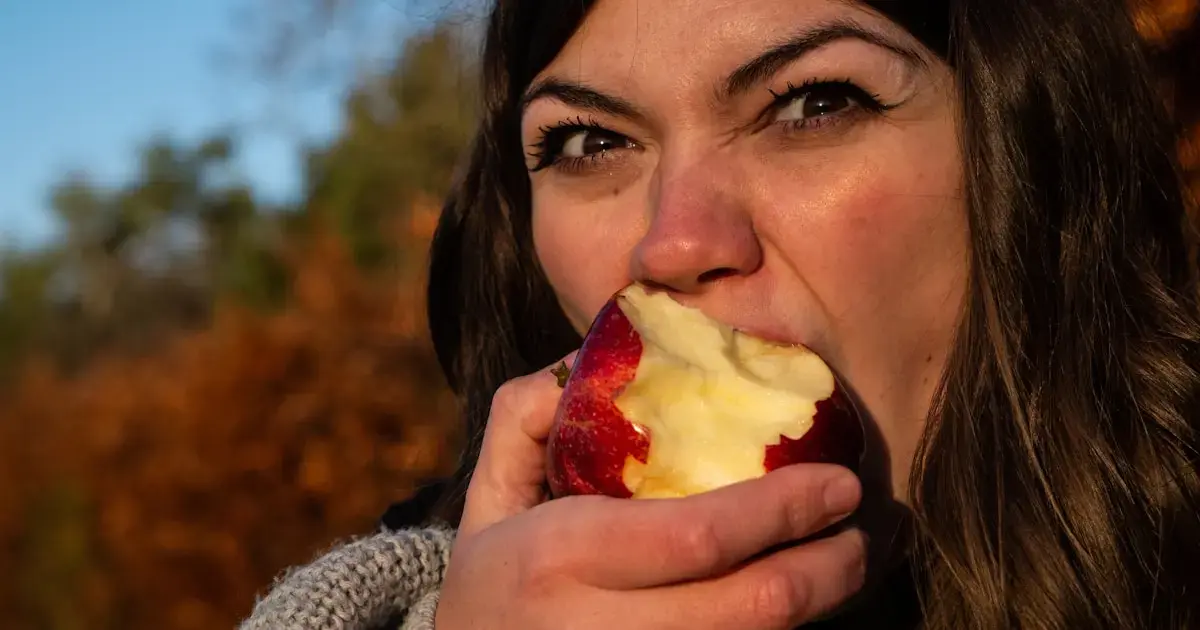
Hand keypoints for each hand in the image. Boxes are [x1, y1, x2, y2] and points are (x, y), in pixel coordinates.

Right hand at [435, 354, 867, 629]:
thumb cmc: (491, 575)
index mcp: (561, 557)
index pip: (699, 535)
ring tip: (844, 565)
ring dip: (819, 608)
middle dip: (829, 570)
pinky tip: (799, 606)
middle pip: (750, 607)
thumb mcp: (490, 491)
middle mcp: (597, 629)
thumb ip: (529, 416)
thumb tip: (590, 358)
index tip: (838, 482)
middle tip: (861, 532)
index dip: (784, 510)